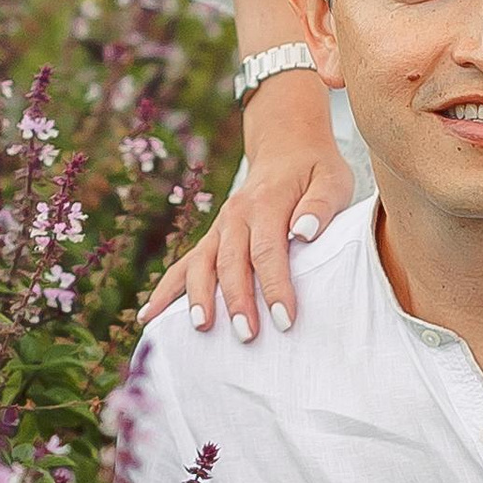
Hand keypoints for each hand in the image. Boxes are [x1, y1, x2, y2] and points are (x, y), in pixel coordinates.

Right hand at [140, 77, 353, 341]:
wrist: (286, 147)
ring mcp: (219, 228)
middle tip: (247, 336)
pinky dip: (167, 289)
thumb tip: (304, 231)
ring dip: (198, 297)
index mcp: (266, 203)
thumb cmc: (315, 170)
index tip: (285, 320)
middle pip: (231, 263)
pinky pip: (185, 264)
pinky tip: (150, 316)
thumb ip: (320, 205)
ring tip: (200, 328)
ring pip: (200, 264)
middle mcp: (236, 216)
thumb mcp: (332, 179)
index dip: (275, 287)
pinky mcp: (212, 238)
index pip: (268, 250)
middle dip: (236, 301)